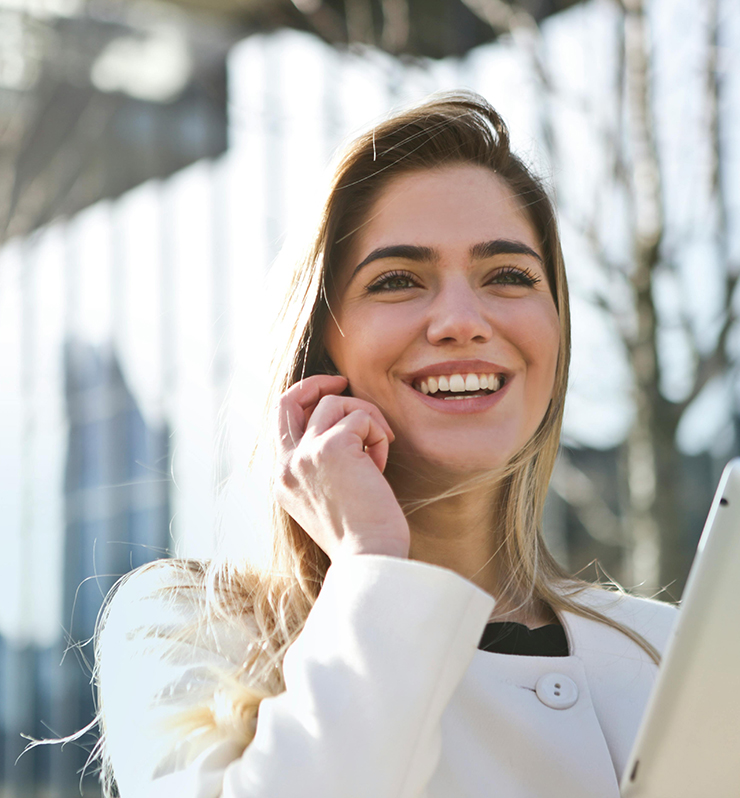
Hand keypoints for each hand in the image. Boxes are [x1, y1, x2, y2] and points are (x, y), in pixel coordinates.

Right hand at [275, 375, 409, 561]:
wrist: (369, 558)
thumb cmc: (361, 535)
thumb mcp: (328, 498)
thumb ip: (321, 465)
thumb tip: (342, 428)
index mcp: (282, 479)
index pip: (281, 422)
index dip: (305, 400)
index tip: (331, 395)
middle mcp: (286, 465)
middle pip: (289, 400)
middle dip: (317, 383)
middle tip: (343, 381)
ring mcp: (305, 454)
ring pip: (335, 404)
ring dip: (366, 419)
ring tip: (378, 452)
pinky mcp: (332, 447)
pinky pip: (361, 417)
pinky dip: (378, 434)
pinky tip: (381, 465)